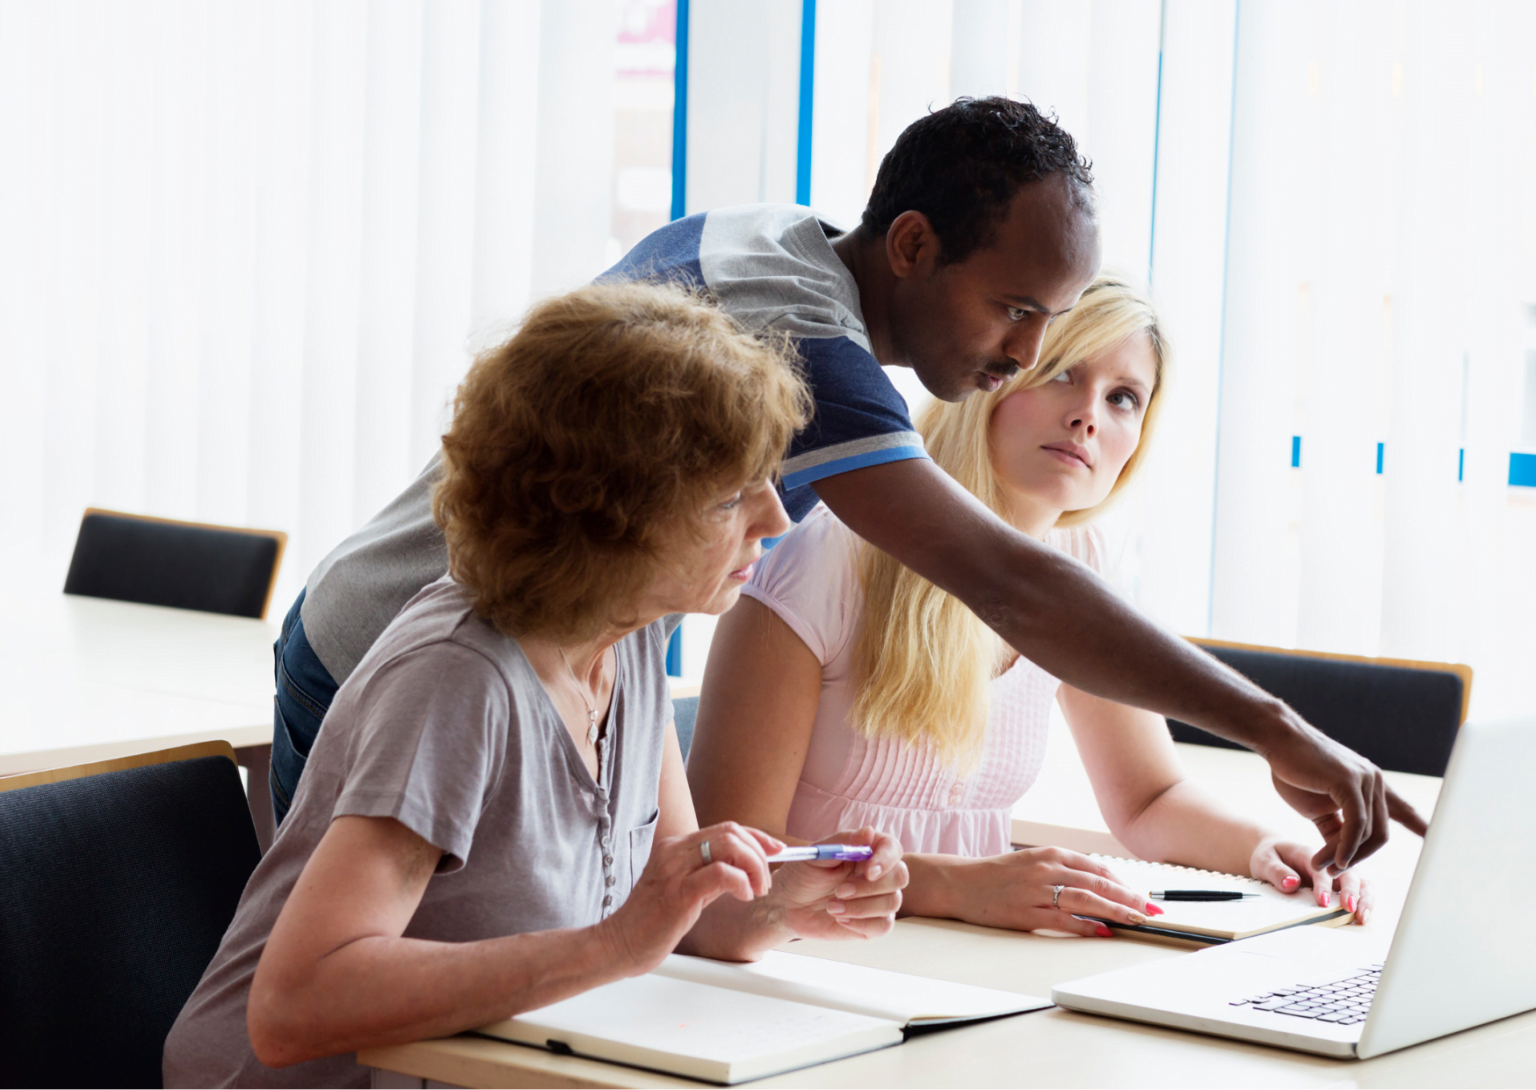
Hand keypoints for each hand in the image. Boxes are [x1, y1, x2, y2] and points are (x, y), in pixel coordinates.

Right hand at [599, 822, 781, 974]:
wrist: (619, 944)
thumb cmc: (650, 922)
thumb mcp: (684, 889)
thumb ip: (710, 875)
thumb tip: (743, 870)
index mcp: (676, 846)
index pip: (726, 828)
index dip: (757, 837)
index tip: (776, 850)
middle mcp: (675, 850)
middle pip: (731, 832)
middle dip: (759, 853)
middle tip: (764, 881)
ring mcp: (675, 869)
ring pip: (729, 846)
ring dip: (754, 867)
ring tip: (756, 890)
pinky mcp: (678, 892)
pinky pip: (721, 873)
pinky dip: (741, 882)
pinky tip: (744, 897)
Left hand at [761, 828, 907, 941]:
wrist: (787, 906)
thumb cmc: (801, 875)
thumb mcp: (816, 855)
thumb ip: (844, 842)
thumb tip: (869, 832)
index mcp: (867, 851)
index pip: (893, 848)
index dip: (886, 859)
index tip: (869, 871)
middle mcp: (878, 874)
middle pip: (900, 877)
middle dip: (869, 887)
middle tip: (839, 891)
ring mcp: (878, 899)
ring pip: (892, 903)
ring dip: (861, 907)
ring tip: (831, 906)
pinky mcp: (873, 923)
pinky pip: (884, 926)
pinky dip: (862, 924)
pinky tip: (840, 919)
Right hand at [944, 847, 1156, 936]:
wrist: (960, 882)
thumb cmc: (996, 875)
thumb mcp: (1032, 863)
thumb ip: (1061, 871)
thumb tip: (1096, 886)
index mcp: (1050, 854)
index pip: (1097, 867)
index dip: (1124, 882)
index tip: (1142, 895)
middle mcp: (1046, 868)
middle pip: (1098, 883)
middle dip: (1129, 897)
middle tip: (1151, 910)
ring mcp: (1036, 890)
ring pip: (1086, 899)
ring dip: (1116, 911)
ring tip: (1136, 920)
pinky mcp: (1026, 913)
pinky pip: (1063, 920)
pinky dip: (1086, 927)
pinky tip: (1103, 932)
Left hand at [1249, 835, 1372, 924]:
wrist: (1273, 854)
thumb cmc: (1270, 857)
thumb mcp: (1265, 861)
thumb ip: (1277, 871)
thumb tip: (1292, 884)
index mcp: (1309, 854)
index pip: (1320, 870)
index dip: (1323, 885)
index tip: (1322, 901)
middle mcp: (1329, 863)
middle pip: (1348, 872)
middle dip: (1352, 891)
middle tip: (1350, 909)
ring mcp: (1336, 874)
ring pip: (1360, 882)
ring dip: (1365, 898)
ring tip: (1362, 917)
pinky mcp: (1340, 885)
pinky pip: (1358, 892)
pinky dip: (1364, 903)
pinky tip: (1362, 917)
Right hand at [1257, 710, 1426, 874]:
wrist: (1278, 741)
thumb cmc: (1295, 770)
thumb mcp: (1318, 807)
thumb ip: (1335, 829)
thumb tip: (1342, 856)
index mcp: (1370, 785)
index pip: (1403, 810)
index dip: (1420, 828)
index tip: (1436, 842)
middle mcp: (1375, 781)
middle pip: (1381, 834)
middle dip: (1359, 857)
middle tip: (1335, 870)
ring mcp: (1365, 780)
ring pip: (1367, 832)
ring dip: (1344, 855)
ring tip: (1321, 864)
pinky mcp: (1350, 782)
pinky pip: (1356, 824)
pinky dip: (1346, 845)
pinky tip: (1335, 858)